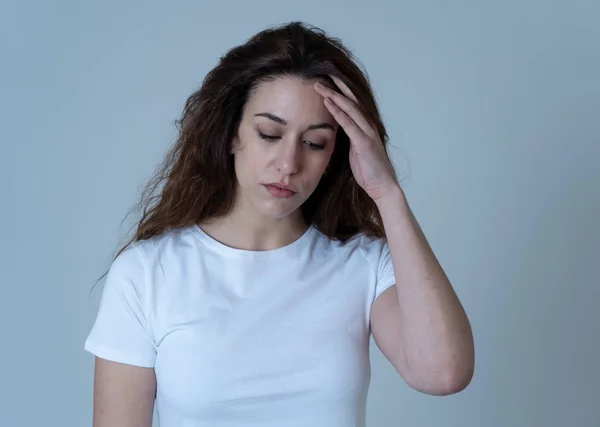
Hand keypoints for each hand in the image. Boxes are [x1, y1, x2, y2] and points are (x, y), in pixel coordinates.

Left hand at [314, 76, 398, 201]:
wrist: (382, 186)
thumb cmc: (368, 170)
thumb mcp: (354, 150)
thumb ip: (348, 138)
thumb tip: (336, 131)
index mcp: (365, 127)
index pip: (352, 104)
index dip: (340, 91)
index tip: (326, 81)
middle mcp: (367, 126)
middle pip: (351, 100)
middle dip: (336, 87)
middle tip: (320, 75)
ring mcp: (367, 133)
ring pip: (349, 108)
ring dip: (333, 95)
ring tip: (320, 86)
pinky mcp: (364, 142)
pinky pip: (349, 124)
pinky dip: (338, 112)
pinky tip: (328, 103)